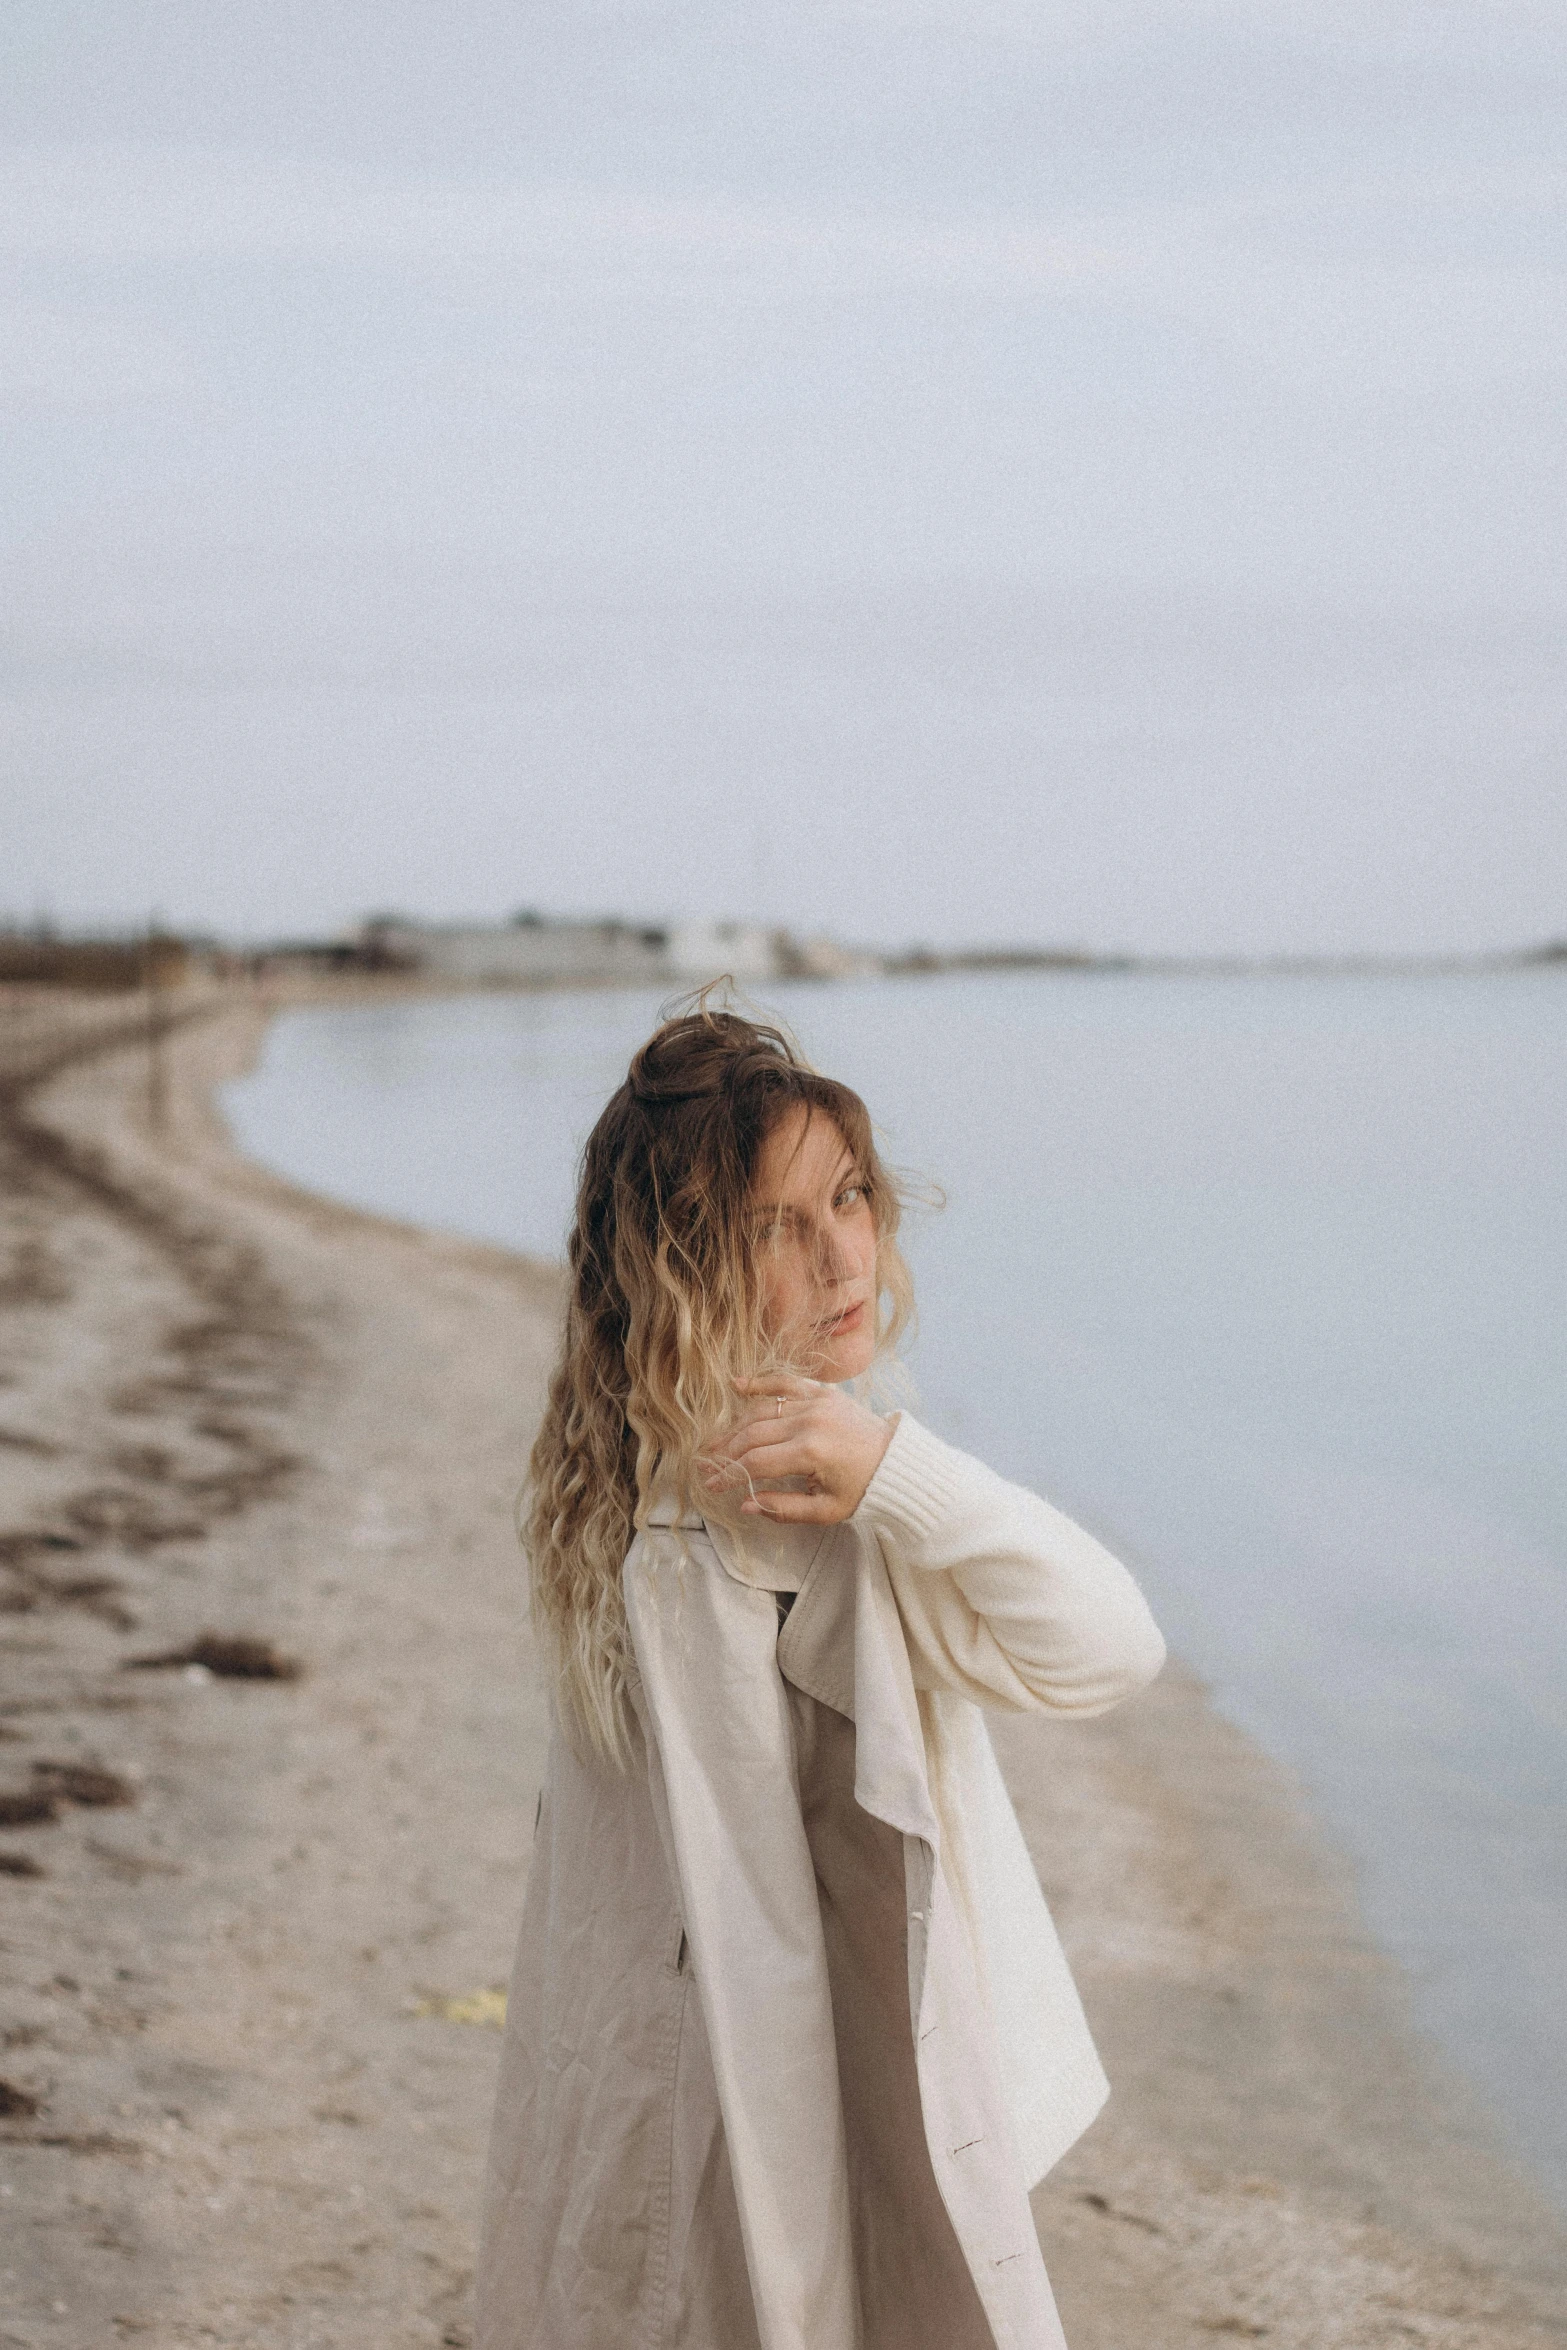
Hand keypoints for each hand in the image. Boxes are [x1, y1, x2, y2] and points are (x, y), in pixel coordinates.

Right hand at [703, 1374, 895, 1524]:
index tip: (711, 1486)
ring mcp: (816, 1401)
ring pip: (762, 1410)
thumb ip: (784, 1509)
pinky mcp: (823, 1392)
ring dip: (735, 1426)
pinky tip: (736, 1384)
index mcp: (811, 1452)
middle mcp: (810, 1421)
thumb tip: (746, 1505)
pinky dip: (761, 1382)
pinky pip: (786, 1382)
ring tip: (715, 1442)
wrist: (896, 1460)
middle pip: (752, 1434)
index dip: (729, 1475)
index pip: (755, 1462)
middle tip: (704, 1465)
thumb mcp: (827, 1510)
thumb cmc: (863, 1489)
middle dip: (725, 1451)